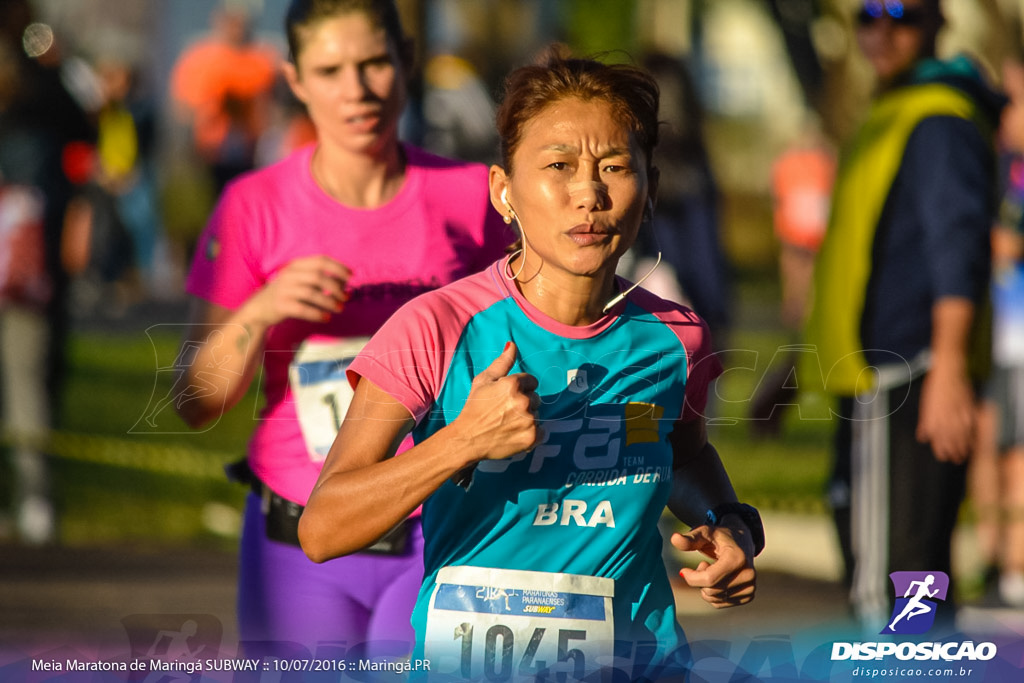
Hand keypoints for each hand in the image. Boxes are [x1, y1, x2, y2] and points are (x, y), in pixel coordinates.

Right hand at [242, 255, 350, 326]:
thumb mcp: (299, 280)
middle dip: (336, 287)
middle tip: (346, 297)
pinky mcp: (281, 305)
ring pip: (312, 293)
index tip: (351, 276)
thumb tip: (345, 284)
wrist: (259, 309)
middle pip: (318, 277)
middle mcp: (289, 275)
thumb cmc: (286, 294)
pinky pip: (303, 309)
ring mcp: (284, 290)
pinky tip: (326, 318)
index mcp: (295, 265)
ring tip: (340, 309)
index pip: (320, 260)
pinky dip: (317, 314)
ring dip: (329, 302)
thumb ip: (318, 279)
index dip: (338, 267)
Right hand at [452, 342, 540, 461]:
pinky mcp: (532, 437)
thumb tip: (512, 344)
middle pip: (536, 398)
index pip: (532, 381)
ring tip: (508, 424)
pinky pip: (541, 432)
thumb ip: (501, 363)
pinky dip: (531, 434)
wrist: (468, 439)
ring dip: (527, 419)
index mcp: (513, 384)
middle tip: (505, 412)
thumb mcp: (483, 381)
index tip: (506, 398)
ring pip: (537, 415)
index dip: (520, 389)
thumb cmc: (474, 407)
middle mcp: (523, 401)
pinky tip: (515, 434)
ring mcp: (529, 420)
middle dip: (524, 403)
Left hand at [672, 524, 755, 608]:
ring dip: (706, 587)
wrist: (742, 541)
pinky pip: (720, 604)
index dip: (691, 577)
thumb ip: (690, 539)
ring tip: (713, 569)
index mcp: (737, 559)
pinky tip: (719, 579)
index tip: (683, 570)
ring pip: (714, 600)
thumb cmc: (719, 536)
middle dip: (699, 580)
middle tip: (703, 564)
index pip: (709, 579)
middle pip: (711, 591)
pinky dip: (713, 594)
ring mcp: (750, 587)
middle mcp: (748, 575)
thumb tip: (674, 539)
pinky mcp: (749, 596)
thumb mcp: (704, 532)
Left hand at [916, 364, 974, 463]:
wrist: (948, 372)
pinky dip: (971, 435)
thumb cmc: (935, 388)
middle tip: (955, 460)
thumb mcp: (926, 405)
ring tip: (963, 455)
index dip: (940, 449)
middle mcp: (944, 417)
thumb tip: (922, 438)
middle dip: (952, 451)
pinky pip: (970, 425)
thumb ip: (925, 423)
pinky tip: (973, 442)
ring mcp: (957, 413)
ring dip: (962, 446)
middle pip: (949, 438)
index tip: (943, 457)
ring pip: (960, 434)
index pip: (936, 437)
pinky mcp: (968, 408)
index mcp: (932, 416)